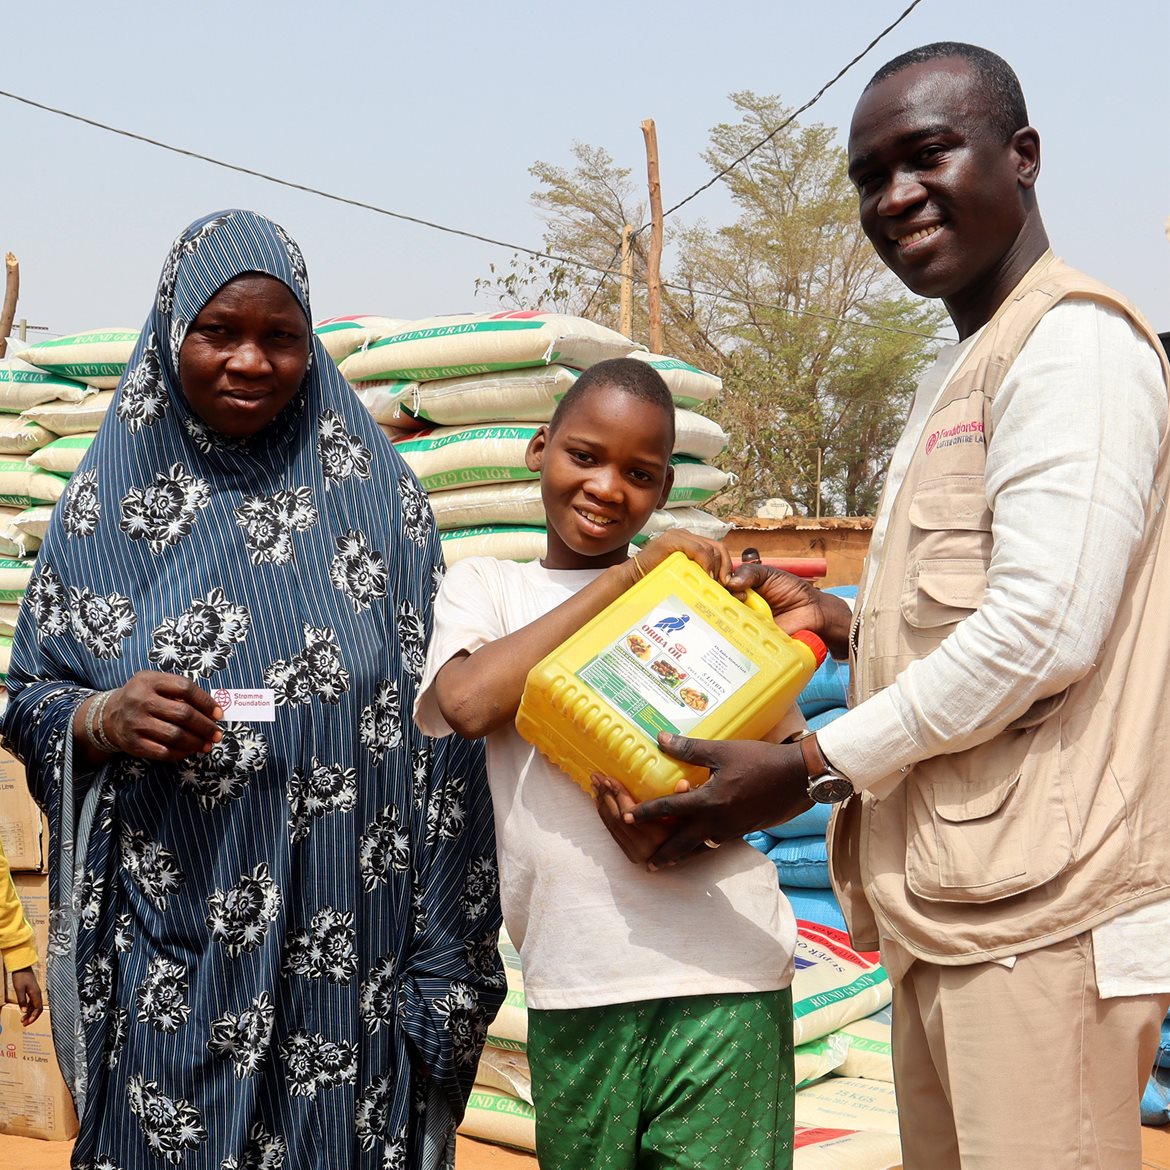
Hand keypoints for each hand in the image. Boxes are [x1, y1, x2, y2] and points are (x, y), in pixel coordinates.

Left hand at [11, 968, 42, 1025]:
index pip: (38, 1008)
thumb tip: (24, 1012)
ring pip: (35, 1006)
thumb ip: (22, 1001)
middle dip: (32, 1017)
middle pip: (37, 1008)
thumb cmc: (20, 977)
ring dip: (30, 1013)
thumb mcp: (19, 989)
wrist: (22, 967)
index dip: (33, 1017)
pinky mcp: (32, 991)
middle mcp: (37, 994)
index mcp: (36, 994)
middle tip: (24, 1023)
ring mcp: (35, 992)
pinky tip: (23, 1011)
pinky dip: (28, 1008)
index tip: (27, 1022)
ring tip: (23, 1019)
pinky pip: (32, 1002)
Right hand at [101, 671, 223, 761]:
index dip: (206, 702)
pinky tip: (189, 751)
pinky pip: (162, 751)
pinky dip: (180, 753)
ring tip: (207, 745)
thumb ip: (180, 692)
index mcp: (149, 681)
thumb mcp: (156, 684)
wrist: (109, 715)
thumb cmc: (143, 697)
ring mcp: (135, 722)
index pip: (185, 688)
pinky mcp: (132, 742)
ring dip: (196, 742)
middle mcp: (140, 700)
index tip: (219, 714)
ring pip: (175, 735)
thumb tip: (213, 711)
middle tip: (217, 734)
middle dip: (205, 726)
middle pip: (183, 714)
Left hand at [592, 774, 689, 866]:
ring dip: (602, 804)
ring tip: (595, 786)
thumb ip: (686, 798)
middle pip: (618, 818)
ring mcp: (638, 854)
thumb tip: (682, 784)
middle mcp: (647, 848)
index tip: (609, 778)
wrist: (693, 852)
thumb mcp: (693, 811)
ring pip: (612, 826)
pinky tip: (600, 803)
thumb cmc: (696, 827)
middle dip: (606, 795)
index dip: (618, 793)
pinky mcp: (632, 855)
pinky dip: (604, 817)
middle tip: (596, 776)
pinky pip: (613, 833)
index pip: (630, 812)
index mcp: (660, 837)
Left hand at [626, 735, 813, 866]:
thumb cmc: (760, 760)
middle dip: (664, 854)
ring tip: (670, 859)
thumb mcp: (722, 750)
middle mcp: (718, 821)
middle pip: (683, 843)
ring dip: (684, 852)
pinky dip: (704, 844)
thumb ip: (690, 749)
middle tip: (648, 863)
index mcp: (709, 801)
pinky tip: (702, 840)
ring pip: (701, 845)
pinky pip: (717, 840)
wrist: (797, 778)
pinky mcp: (744, 829)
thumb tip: (660, 739)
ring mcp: (732, 829)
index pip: (669, 809)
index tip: (626, 819)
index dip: (645, 813)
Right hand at [633, 529, 733, 586]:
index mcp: (690, 545)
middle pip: (718, 548)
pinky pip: (698, 549)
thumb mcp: (685, 581)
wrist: (632, 581)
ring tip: (713, 584)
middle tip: (725, 587)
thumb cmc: (656, 584)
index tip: (730, 586)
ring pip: (710, 548)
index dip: (728, 568)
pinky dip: (706, 563)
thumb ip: (703, 582)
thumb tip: (733, 594)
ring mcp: (679, 536)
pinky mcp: (672, 540)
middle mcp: (686, 537)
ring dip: (716, 568)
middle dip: (725, 568)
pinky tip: (706, 576)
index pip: (718, 551)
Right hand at [725, 563, 851, 654]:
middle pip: (717, 606)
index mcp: (738, 589)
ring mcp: (742, 623)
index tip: (721, 584)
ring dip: (725, 618)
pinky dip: (735, 635)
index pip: (718, 587)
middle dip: (718, 602)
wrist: (812, 612)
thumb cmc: (791, 590)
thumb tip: (731, 582)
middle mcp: (737, 607)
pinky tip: (736, 629)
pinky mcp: (750, 639)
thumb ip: (750, 573)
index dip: (715, 586)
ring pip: (723, 622)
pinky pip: (737, 639)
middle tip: (736, 598)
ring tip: (737, 612)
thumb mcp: (769, 574)